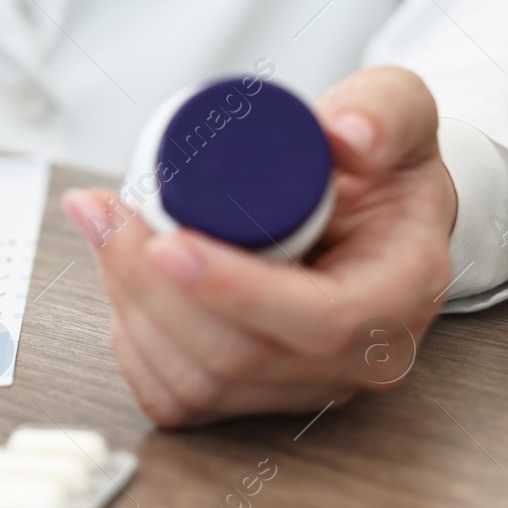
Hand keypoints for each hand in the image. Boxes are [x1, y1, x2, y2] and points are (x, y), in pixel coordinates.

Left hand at [62, 66, 457, 426]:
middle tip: (112, 216)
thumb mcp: (397, 110)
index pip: (322, 321)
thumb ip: (382, 110)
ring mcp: (301, 385)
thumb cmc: (382, 167)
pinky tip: (120, 281)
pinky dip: (132, 344)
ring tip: (108, 231)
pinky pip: (177, 397)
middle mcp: (354, 358)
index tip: (168, 244)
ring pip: (197, 382)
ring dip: (132, 308)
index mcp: (398, 295)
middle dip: (153, 288)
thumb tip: (346, 136)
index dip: (236, 290)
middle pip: (238, 357)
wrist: (369, 207)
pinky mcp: (252, 395)